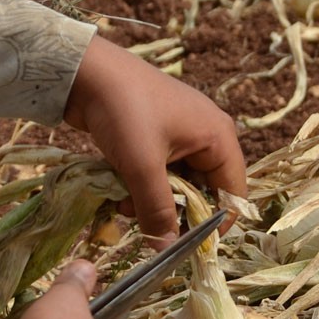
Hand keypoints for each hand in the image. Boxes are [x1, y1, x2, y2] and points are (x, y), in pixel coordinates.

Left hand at [62, 34, 246, 246]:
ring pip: (176, 183)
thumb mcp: (142, 166)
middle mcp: (206, 134)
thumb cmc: (124, 111)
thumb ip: (157, 210)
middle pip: (203, 191)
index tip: (187, 246)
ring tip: (124, 205)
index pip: (233, 192)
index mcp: (218, 137)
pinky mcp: (154, 134)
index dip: (214, 223)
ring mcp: (180, 133)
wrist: (85, 70)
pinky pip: (158, 170)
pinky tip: (118, 187)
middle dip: (174, 211)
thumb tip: (166, 248)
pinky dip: (141, 184)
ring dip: (152, 200)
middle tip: (147, 225)